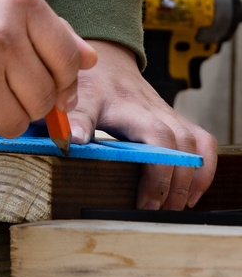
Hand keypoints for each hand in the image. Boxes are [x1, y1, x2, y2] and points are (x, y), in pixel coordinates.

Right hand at [0, 0, 96, 135]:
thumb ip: (47, 28)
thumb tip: (89, 61)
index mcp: (22, 2)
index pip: (70, 59)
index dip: (66, 81)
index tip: (53, 88)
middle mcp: (6, 32)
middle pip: (47, 95)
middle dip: (32, 102)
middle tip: (7, 89)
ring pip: (20, 119)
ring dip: (5, 116)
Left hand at [68, 39, 217, 208]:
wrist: (108, 64)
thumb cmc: (93, 85)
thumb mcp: (79, 99)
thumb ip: (76, 119)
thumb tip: (72, 140)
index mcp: (131, 107)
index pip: (158, 137)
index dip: (157, 173)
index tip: (144, 202)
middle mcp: (157, 110)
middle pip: (180, 146)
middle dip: (173, 184)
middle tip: (156, 212)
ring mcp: (170, 115)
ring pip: (195, 145)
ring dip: (191, 180)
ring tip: (174, 207)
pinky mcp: (178, 121)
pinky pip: (203, 143)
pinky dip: (205, 168)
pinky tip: (192, 192)